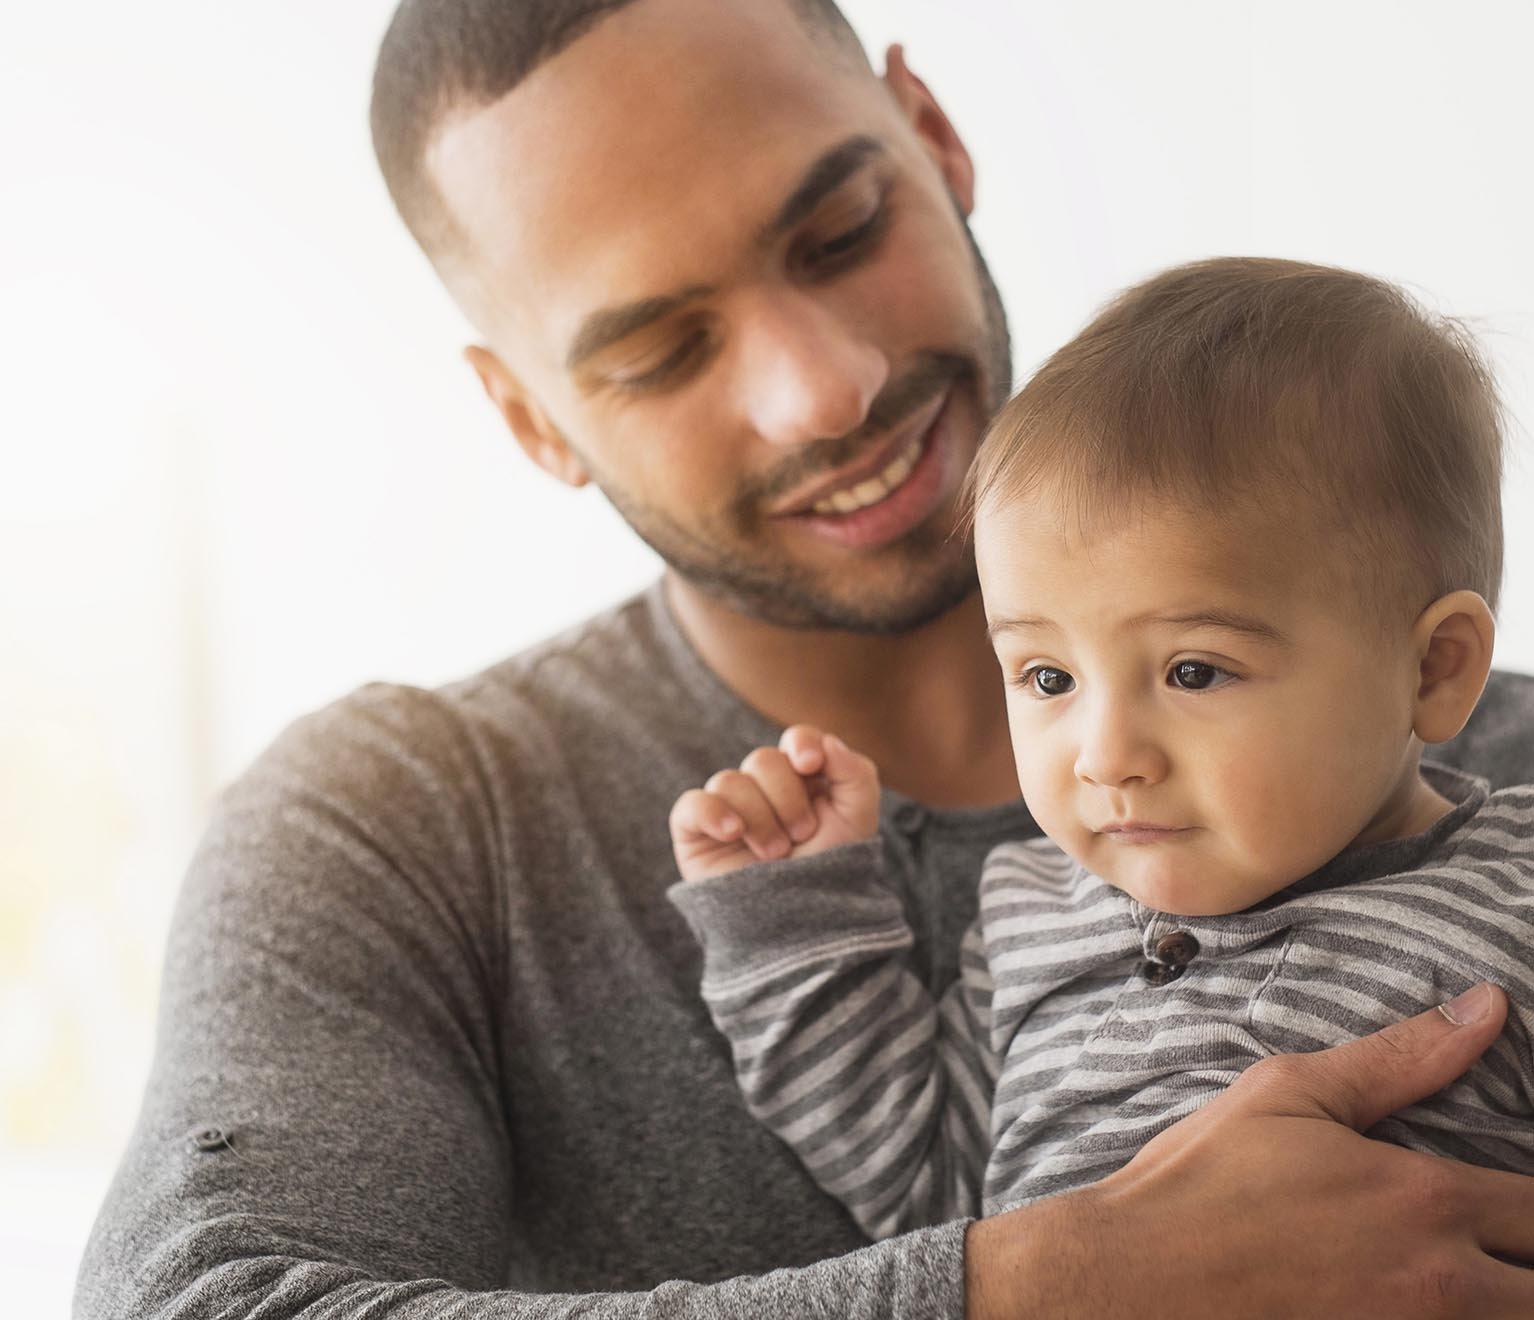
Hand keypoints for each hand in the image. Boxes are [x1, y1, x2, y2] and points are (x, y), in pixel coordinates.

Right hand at [669, 725, 879, 880]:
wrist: (803, 926)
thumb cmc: (831, 872)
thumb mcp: (858, 820)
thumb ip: (855, 772)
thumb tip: (822, 743)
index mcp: (802, 780)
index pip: (795, 739)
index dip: (801, 743)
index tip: (810, 765)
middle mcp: (763, 790)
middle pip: (763, 760)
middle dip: (787, 798)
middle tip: (801, 836)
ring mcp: (727, 809)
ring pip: (730, 781)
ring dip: (759, 819)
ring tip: (774, 856)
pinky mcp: (696, 832)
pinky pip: (692, 804)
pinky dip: (712, 812)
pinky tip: (733, 833)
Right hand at [966, 984, 1533, 1318]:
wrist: (1135, 1279)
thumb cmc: (1204, 1181)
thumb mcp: (1291, 1094)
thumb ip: (1401, 1057)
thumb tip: (1489, 1006)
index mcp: (1423, 1201)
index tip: (1519, 1199)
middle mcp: (1438, 1284)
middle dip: (1532, 1260)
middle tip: (1505, 1240)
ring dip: (1504, 1300)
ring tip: (1479, 1278)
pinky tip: (1419, 1302)